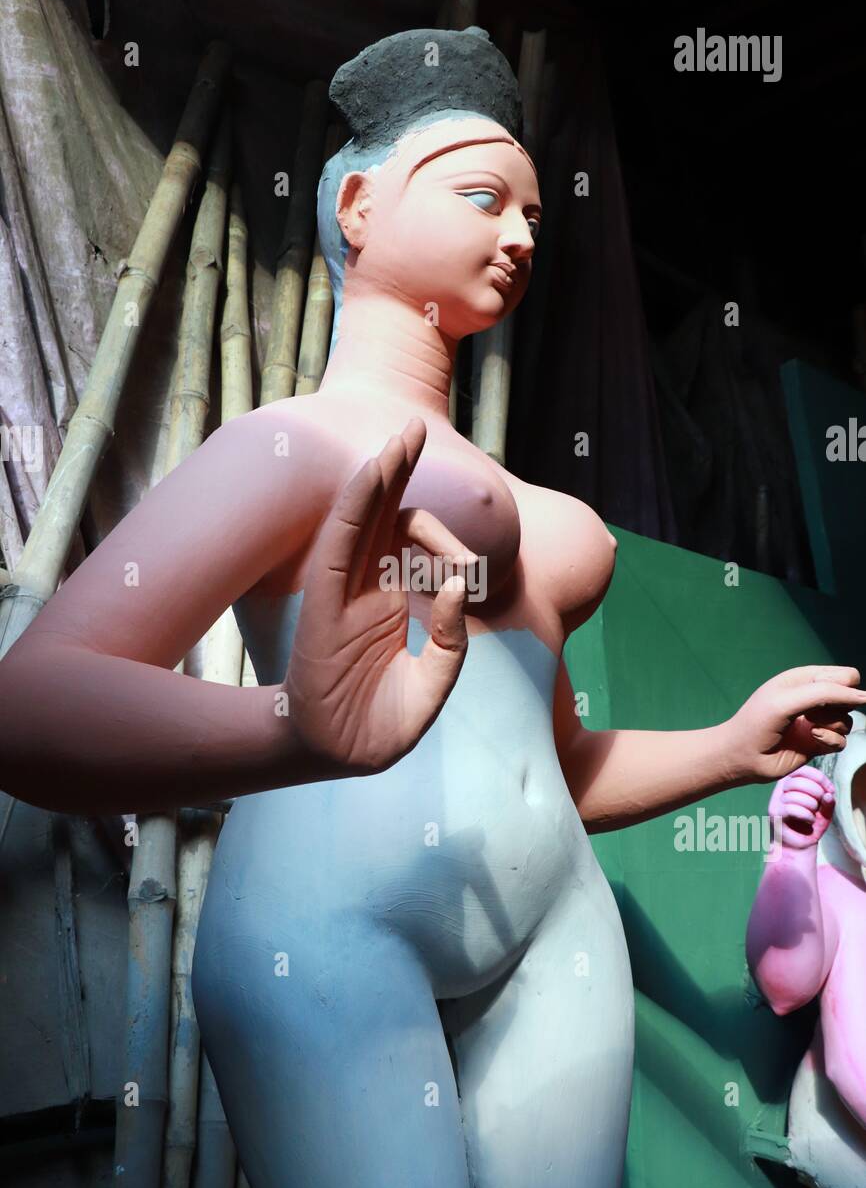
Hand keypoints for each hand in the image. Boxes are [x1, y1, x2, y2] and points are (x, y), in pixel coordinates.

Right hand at [284, 419, 473, 776]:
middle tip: (413, 427)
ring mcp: (343, 594)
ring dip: (379, 476)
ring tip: (401, 436)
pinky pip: (338, 548)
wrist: (337, 761)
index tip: (471, 564)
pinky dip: (354, 511)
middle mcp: (364, 589)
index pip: (411, 545)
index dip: (444, 538)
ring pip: (359, 519)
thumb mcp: (432, 686)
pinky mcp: (324, 605)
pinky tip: (371, 475)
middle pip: (381, 514)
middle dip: (398, 470)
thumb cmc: (380, 727)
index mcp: (389, 603)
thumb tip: (457, 587)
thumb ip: (451, 641)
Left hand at [723, 665, 865, 783]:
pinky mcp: (819, 743)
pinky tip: (813, 739)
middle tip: (815, 712)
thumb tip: (864, 696)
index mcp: (805, 679)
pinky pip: (843, 740)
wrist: (741, 757)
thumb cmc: (758, 722)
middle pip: (851, 696)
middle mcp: (814, 699)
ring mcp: (818, 722)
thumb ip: (826, 693)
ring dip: (833, 724)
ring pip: (848, 720)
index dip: (843, 686)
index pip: (845, 676)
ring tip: (810, 727)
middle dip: (841, 705)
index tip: (825, 697)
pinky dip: (831, 740)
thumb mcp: (789, 700)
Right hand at [768, 766, 835, 850]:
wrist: (797, 847)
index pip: (802, 770)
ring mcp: (775, 802)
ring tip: (813, 815)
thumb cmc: (809, 826)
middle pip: (799, 780)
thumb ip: (828, 801)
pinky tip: (809, 821)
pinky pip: (792, 809)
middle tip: (820, 805)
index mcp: (790, 784)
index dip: (819, 777)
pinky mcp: (775, 816)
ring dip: (812, 806)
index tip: (830, 791)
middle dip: (817, 791)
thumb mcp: (824, 812)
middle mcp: (780, 790)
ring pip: (796, 796)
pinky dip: (806, 815)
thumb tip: (828, 794)